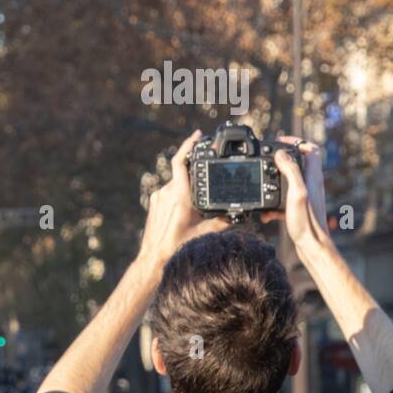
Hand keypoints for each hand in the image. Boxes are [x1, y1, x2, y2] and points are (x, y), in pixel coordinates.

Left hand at [137, 130, 229, 268]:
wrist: (154, 257)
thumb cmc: (177, 245)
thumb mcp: (205, 231)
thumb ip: (223, 221)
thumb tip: (239, 215)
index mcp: (178, 194)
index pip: (180, 162)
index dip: (189, 145)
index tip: (197, 135)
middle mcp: (165, 192)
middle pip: (181, 172)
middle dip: (194, 171)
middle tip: (207, 170)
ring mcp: (157, 197)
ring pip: (175, 183)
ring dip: (187, 185)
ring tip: (198, 198)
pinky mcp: (153, 203)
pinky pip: (168, 192)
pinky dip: (179, 193)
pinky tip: (187, 206)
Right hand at [261, 137, 329, 251]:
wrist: (311, 245)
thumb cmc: (306, 221)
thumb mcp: (297, 193)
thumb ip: (291, 171)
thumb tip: (281, 153)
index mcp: (312, 177)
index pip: (311, 149)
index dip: (297, 141)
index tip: (280, 141)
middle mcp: (310, 184)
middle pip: (299, 162)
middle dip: (282, 158)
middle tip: (266, 158)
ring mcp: (305, 196)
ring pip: (289, 180)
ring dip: (274, 180)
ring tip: (261, 183)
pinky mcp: (298, 207)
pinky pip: (284, 198)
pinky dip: (273, 202)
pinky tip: (265, 213)